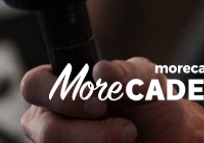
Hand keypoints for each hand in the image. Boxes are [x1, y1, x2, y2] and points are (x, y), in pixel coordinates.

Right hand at [19, 59, 203, 142]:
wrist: (169, 137)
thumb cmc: (152, 104)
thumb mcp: (148, 82)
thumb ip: (125, 74)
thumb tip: (100, 69)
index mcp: (63, 82)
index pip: (34, 85)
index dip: (61, 95)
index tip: (100, 103)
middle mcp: (53, 115)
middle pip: (44, 128)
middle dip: (86, 132)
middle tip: (125, 128)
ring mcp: (60, 142)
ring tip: (128, 137)